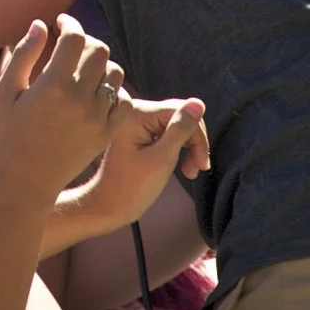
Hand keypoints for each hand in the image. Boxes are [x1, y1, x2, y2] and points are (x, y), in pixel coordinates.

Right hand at [0, 15, 130, 203]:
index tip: (61, 21)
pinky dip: (112, 90)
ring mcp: (97, 116)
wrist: (25, 182)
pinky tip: (95, 92)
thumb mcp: (5, 91)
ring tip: (82, 68)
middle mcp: (80, 98)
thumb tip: (40, 25)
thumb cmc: (8, 135)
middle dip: (86, 40)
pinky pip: (122, 100)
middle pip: (100, 50)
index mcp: (53, 84)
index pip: (75, 37)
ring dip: (101, 64)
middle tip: (71, 45)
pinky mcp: (106, 133)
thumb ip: (23, 54)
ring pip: (115, 73)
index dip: (69, 23)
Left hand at [67, 97, 208, 231]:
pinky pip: (166, 133)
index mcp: (136, 114)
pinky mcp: (138, 133)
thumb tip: (198, 103)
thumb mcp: (162, 158)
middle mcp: (134, 111)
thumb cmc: (133, 187)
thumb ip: (181, 130)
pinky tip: (182, 167)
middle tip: (198, 169)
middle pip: (178, 116)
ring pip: (175, 126)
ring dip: (188, 148)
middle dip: (193, 142)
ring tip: (190, 172)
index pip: (180, 111)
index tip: (202, 163)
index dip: (196, 135)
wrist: (108, 207)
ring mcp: (136, 122)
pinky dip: (177, 149)